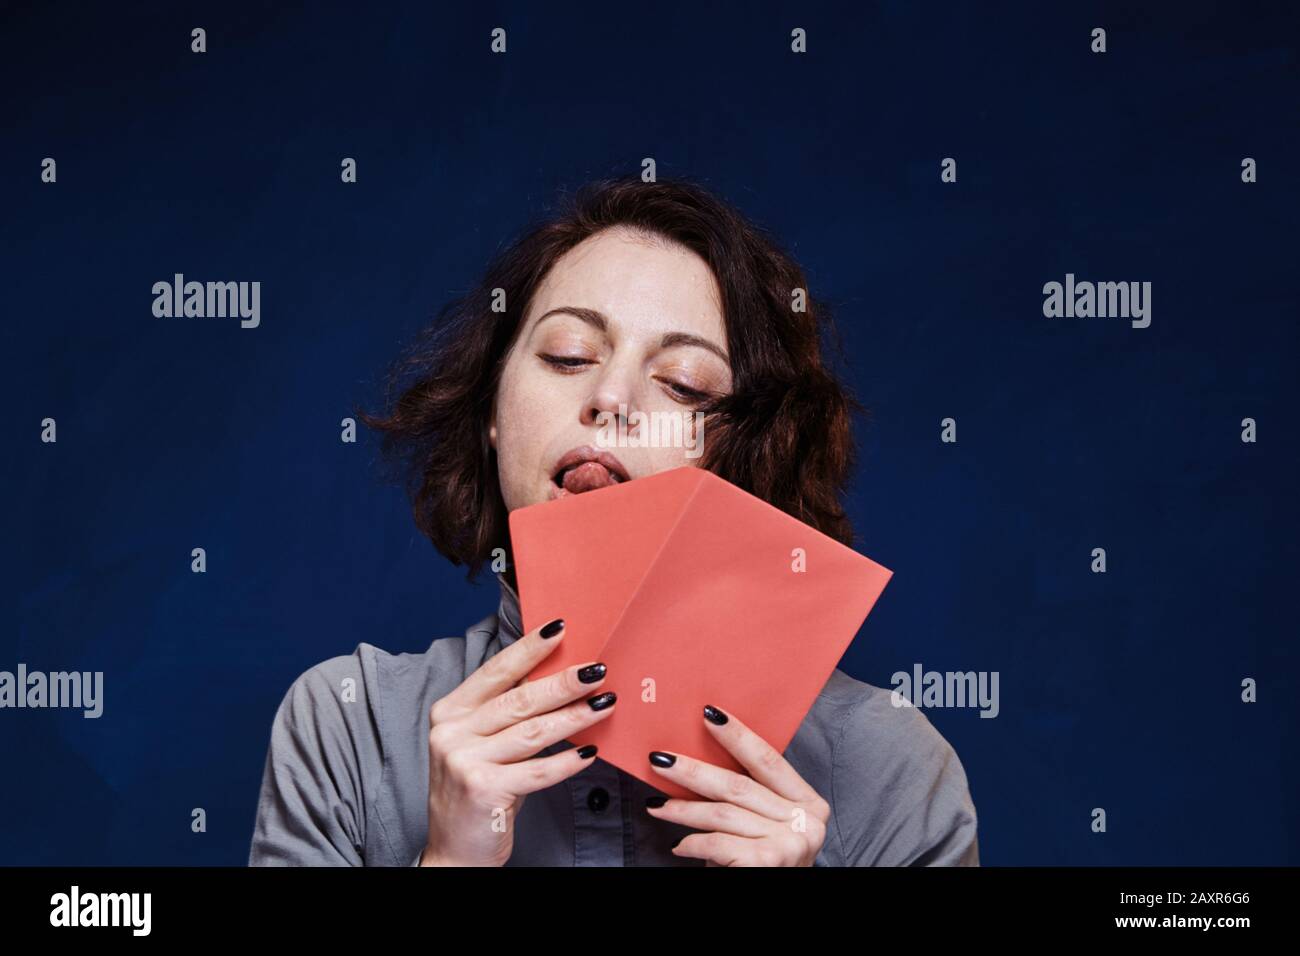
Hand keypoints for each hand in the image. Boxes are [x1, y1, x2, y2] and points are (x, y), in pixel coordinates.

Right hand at [420, 617, 616, 865]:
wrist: (456, 850)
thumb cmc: (479, 790)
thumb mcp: (484, 744)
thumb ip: (509, 714)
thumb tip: (559, 677)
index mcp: (451, 712)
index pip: (496, 672)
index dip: (529, 649)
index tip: (559, 630)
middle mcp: (452, 732)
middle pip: (519, 700)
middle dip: (564, 683)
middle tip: (598, 670)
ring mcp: (464, 761)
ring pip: (533, 732)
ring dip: (575, 717)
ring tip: (604, 705)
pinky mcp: (483, 789)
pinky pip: (536, 771)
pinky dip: (567, 762)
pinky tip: (590, 753)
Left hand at [645, 704, 829, 866]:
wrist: (775, 901)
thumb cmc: (764, 864)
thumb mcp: (768, 824)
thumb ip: (751, 796)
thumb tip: (702, 757)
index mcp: (809, 803)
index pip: (769, 759)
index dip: (738, 735)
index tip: (708, 713)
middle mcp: (807, 821)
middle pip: (739, 784)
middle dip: (693, 770)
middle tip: (660, 758)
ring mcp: (791, 843)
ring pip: (723, 813)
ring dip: (682, 809)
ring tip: (656, 805)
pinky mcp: (769, 861)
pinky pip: (718, 843)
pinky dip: (692, 843)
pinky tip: (679, 845)